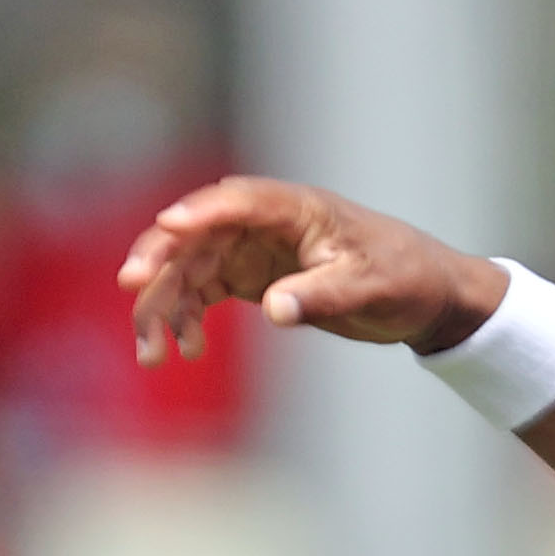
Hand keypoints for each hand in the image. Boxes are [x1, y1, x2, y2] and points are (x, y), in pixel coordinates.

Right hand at [117, 175, 504, 362]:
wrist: (423, 293)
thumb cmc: (404, 278)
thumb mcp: (371, 288)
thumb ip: (321, 295)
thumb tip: (274, 310)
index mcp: (296, 208)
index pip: (238, 201)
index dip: (200, 212)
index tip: (167, 227)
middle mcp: (264, 222)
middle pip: (196, 233)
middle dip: (160, 260)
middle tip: (131, 288)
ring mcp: (251, 249)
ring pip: (189, 268)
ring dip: (162, 304)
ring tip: (151, 353)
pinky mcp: (250, 277)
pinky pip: (202, 293)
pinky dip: (186, 319)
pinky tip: (184, 351)